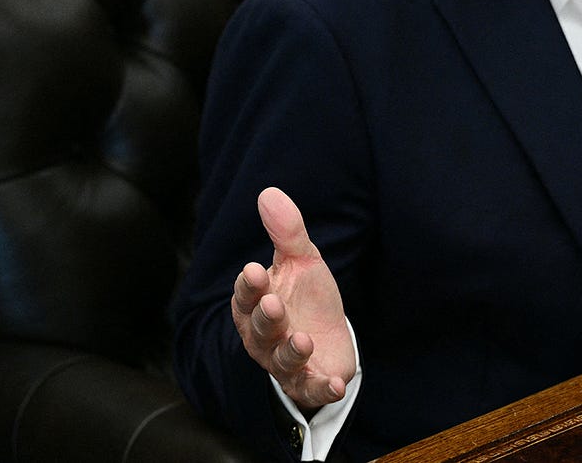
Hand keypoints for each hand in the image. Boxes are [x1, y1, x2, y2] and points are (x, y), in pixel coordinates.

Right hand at [231, 187, 355, 410]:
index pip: (246, 295)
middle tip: (274, 304)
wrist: (327, 336)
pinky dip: (322, 388)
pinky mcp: (309, 381)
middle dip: (266, 317)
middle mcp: (263, 336)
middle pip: (260, 328)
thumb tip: (269, 192)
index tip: (254, 270)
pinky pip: (312, 388)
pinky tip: (335, 383)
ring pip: (281, 360)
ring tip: (302, 339)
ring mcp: (285, 362)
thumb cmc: (304, 296)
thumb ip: (287, 233)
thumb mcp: (301, 261)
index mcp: (256, 304)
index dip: (249, 285)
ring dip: (290, 351)